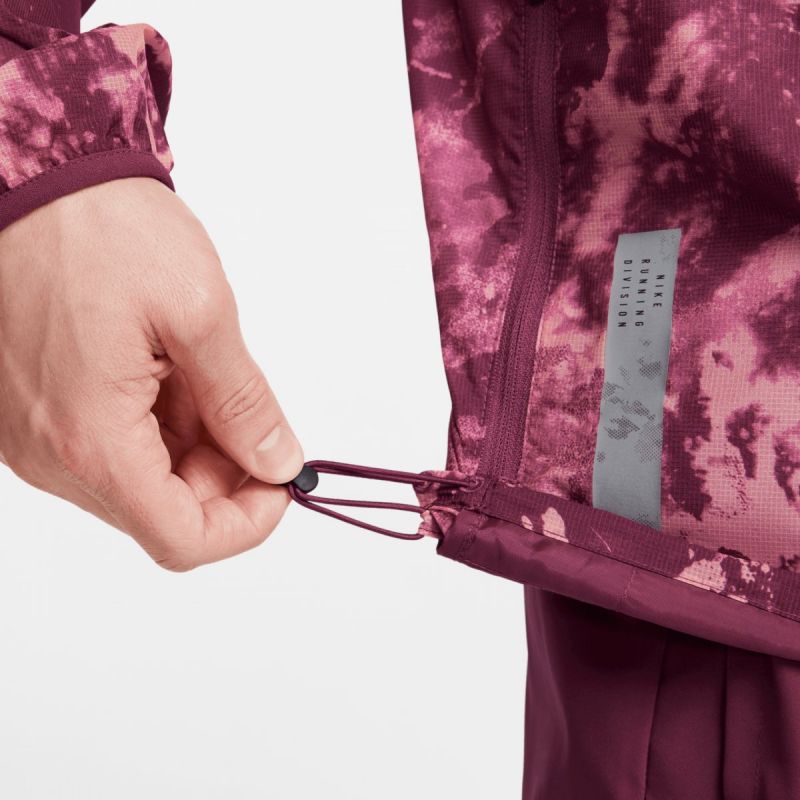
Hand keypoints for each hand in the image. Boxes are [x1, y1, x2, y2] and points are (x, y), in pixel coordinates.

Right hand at [0, 177, 303, 569]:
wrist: (34, 177)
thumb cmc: (103, 229)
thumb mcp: (200, 315)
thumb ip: (243, 403)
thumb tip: (276, 460)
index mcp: (89, 439)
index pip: (180, 539)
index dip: (246, 525)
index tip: (284, 483)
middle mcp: (50, 453)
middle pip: (160, 514)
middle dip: (224, 479)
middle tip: (258, 420)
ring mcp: (36, 436)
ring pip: (138, 483)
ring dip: (193, 449)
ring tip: (209, 377)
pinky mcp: (36, 412)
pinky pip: (110, 448)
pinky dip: (158, 427)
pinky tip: (174, 374)